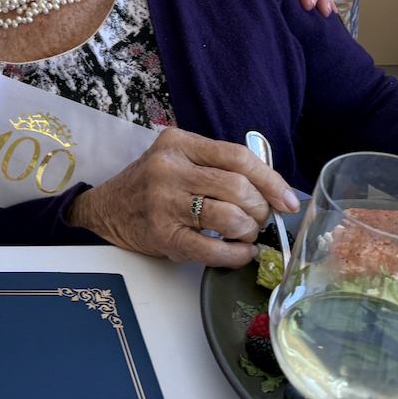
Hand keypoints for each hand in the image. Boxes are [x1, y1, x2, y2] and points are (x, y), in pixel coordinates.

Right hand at [66, 128, 299, 267]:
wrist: (109, 208)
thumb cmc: (152, 184)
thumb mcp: (179, 159)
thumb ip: (217, 165)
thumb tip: (273, 191)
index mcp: (178, 143)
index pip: (237, 157)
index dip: (271, 180)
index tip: (287, 200)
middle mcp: (169, 168)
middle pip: (239, 188)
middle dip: (261, 209)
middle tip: (260, 219)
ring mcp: (165, 202)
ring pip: (231, 218)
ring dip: (250, 232)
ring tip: (246, 234)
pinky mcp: (164, 235)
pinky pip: (215, 250)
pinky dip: (238, 255)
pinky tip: (240, 252)